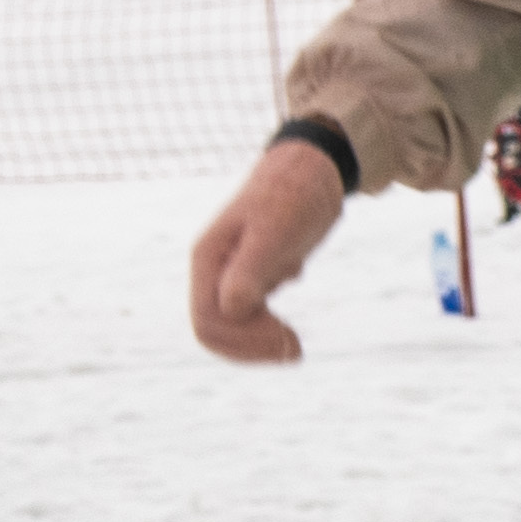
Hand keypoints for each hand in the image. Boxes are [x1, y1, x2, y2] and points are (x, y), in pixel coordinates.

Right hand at [185, 132, 346, 363]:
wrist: (312, 171)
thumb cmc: (293, 195)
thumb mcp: (274, 230)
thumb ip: (250, 269)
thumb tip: (230, 309)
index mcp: (208, 259)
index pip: (208, 321)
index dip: (243, 340)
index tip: (286, 337)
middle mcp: (213, 270)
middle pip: (214, 330)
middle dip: (251, 347)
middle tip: (296, 350)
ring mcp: (231, 275)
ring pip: (231, 328)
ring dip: (260, 343)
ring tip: (296, 346)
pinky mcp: (252, 278)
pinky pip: (249, 317)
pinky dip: (270, 327)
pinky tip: (291, 309)